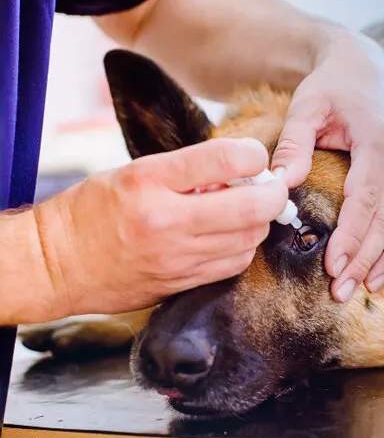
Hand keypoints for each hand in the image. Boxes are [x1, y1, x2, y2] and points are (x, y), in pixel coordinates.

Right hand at [33, 138, 287, 316]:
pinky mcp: (180, 283)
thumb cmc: (90, 210)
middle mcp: (166, 220)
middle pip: (251, 207)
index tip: (255, 157)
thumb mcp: (131, 173)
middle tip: (271, 187)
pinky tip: (233, 237)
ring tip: (248, 211)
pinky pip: (232, 265)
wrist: (56, 265)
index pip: (224, 159)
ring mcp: (176, 257)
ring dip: (259, 223)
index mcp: (150, 180)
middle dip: (273, 193)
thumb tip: (238, 173)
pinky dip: (242, 247)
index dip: (253, 155)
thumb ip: (185, 171)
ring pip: (249, 239)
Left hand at [271, 30, 383, 301]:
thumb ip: (294, 144)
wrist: (364, 70)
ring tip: (371, 286)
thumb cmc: (330, 89)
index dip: (352, 237)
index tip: (333, 267)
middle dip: (366, 259)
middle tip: (342, 291)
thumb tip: (282, 184)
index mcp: (380, 142)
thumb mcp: (306, 106)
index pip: (367, 200)